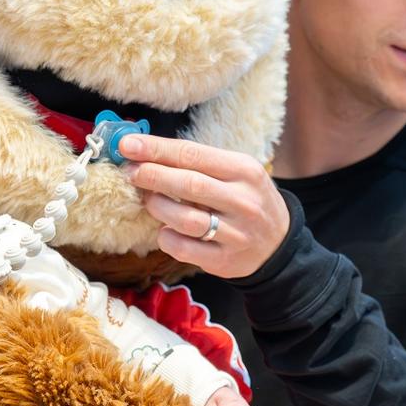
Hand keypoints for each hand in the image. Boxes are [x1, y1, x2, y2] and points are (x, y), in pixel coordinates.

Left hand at [118, 134, 290, 277]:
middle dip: (152, 175)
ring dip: (157, 207)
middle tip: (129, 172)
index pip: (193, 154)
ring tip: (148, 200)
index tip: (128, 145)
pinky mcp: (224, 260)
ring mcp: (235, 233)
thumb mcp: (234, 172)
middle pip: (188, 184)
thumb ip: (196, 162)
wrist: (277, 243)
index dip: (156, 149)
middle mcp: (243, 201)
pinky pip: (184, 248)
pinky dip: (166, 237)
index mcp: (244, 170)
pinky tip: (165, 229)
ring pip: (185, 219)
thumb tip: (144, 151)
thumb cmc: (244, 199)